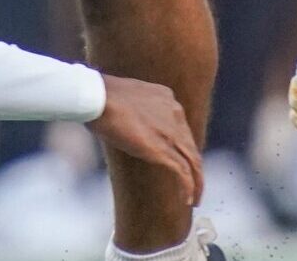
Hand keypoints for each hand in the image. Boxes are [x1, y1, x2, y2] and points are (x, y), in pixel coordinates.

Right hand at [87, 76, 201, 204]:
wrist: (99, 98)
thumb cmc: (100, 96)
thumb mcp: (124, 99)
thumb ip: (132, 110)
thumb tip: (123, 122)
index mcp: (166, 99)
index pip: (181, 127)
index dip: (181, 147)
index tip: (177, 160)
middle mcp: (175, 114)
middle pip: (191, 146)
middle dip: (194, 167)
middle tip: (193, 185)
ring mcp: (171, 132)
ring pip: (193, 161)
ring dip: (197, 183)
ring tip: (195, 199)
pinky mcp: (163, 149)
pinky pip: (184, 172)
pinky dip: (189, 188)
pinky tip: (187, 201)